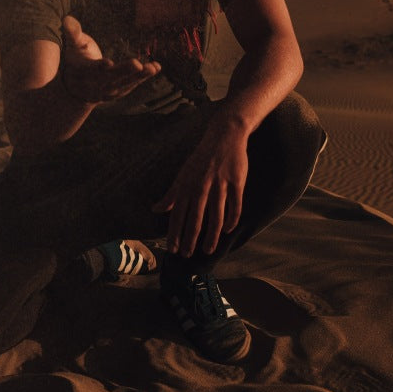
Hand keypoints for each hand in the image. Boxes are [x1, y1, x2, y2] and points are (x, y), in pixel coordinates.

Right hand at [61, 16, 160, 103]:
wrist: (76, 89)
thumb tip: (67, 18)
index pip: (91, 70)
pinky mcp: (120, 91)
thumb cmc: (76, 61)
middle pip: (111, 78)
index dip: (99, 68)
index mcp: (84, 72)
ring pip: (125, 84)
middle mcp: (97, 84)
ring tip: (153, 68)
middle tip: (137, 64)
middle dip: (124, 71)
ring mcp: (109, 90)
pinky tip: (156, 67)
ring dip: (140, 77)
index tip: (108, 63)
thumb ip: (72, 34)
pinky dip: (144, 78)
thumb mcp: (72, 47)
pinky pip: (133, 85)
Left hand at [152, 124, 248, 256]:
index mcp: (186, 185)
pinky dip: (231, 220)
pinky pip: (235, 205)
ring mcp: (219, 184)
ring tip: (208, 250)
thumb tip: (156, 209)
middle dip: (190, 239)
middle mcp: (201, 186)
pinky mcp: (236, 182)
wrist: (224, 135)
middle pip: (195, 218)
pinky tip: (227, 231)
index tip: (173, 250)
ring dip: (211, 236)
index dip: (174, 233)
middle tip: (187, 255)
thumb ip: (171, 194)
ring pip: (215, 216)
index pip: (177, 214)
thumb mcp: (183, 173)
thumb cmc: (201, 157)